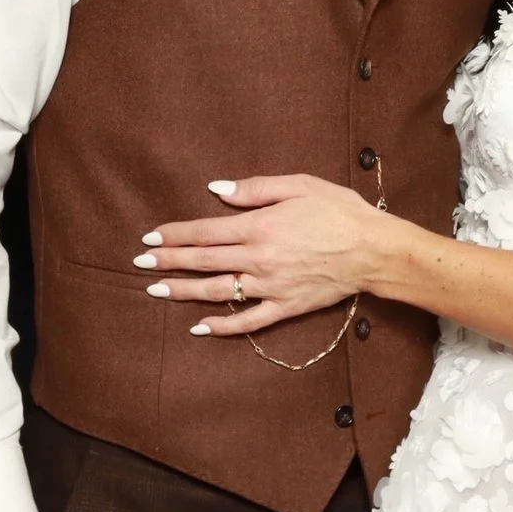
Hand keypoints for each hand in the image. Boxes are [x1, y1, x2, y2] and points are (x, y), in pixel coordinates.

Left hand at [140, 174, 386, 334]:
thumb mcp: (298, 185)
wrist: (373, 250)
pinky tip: (199, 327)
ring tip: (156, 291)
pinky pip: (247, 321)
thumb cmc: (339, 211)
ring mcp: (270, 286)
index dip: (174, 235)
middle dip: (168, 262)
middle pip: (203, 261)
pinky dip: (221, 325)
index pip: (205, 231)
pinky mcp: (284, 307)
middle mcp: (258, 258)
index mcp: (259, 226)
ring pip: (217, 290)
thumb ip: (254, 189)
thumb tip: (216, 189)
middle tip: (139, 265)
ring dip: (183, 291)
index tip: (150, 238)